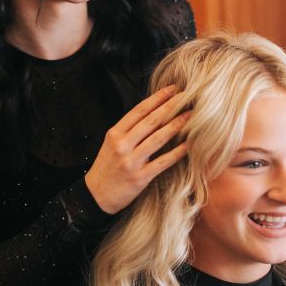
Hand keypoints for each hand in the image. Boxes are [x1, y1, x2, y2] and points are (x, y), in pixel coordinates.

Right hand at [84, 86, 189, 214]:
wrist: (95, 196)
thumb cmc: (107, 167)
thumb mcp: (111, 144)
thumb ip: (129, 130)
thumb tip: (154, 113)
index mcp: (115, 133)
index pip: (139, 110)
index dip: (158, 98)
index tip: (173, 89)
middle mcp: (122, 145)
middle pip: (150, 121)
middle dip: (170, 106)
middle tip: (187, 96)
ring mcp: (130, 161)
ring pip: (157, 138)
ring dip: (176, 125)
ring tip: (191, 116)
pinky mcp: (139, 178)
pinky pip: (162, 162)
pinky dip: (177, 153)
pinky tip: (188, 145)